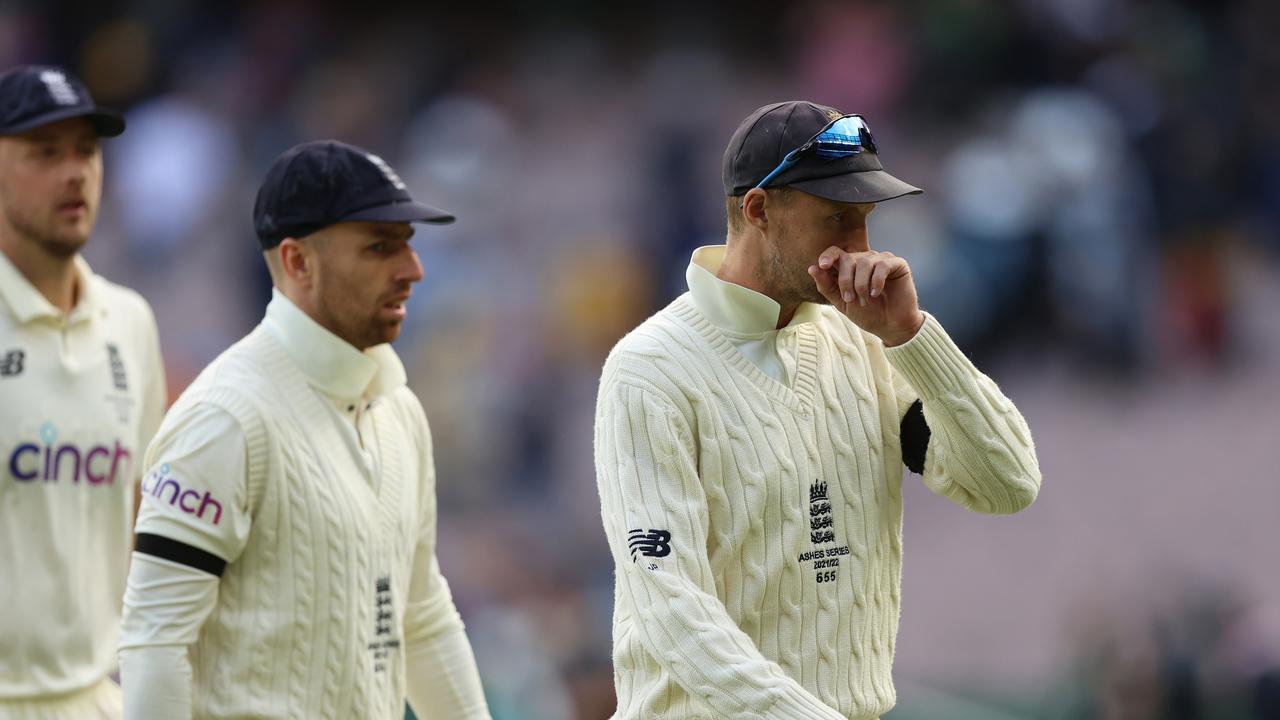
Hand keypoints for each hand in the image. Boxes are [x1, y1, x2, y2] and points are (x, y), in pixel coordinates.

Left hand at [807, 247, 924, 346]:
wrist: (890, 326)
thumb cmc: (867, 313)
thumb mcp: (842, 302)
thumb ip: (827, 286)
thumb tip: (812, 268)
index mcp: (849, 267)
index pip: (835, 252)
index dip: (828, 256)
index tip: (823, 265)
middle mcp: (865, 259)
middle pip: (847, 258)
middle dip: (845, 281)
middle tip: (850, 299)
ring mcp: (881, 260)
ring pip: (864, 262)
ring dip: (861, 285)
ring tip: (865, 300)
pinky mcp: (897, 264)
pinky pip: (882, 265)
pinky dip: (876, 281)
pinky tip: (876, 293)